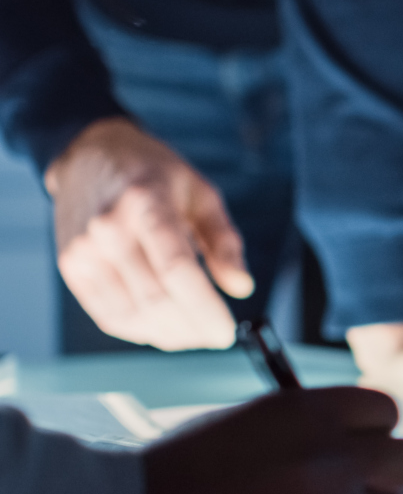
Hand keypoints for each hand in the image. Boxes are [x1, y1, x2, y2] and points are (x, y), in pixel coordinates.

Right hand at [46, 117, 253, 349]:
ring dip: (168, 336)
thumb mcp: (202, 194)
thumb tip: (241, 287)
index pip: (177, 270)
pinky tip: (164, 328)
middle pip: (155, 299)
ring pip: (131, 315)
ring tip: (194, 334)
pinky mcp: (70, 267)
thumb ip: (224, 242)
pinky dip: (141, 331)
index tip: (227, 332)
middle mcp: (108, 228)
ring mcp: (83, 250)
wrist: (89, 156)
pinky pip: (108, 315)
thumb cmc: (153, 174)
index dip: (204, 309)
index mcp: (146, 203)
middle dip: (192, 329)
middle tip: (216, 337)